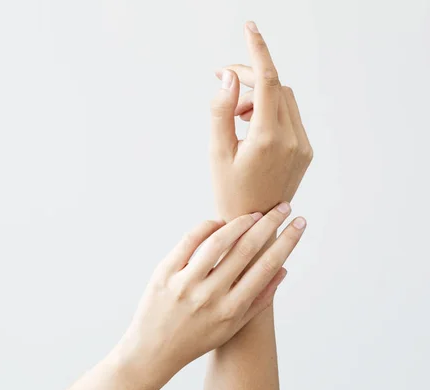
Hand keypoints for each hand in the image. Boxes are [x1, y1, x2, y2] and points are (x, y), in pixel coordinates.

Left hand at [112, 205, 305, 389]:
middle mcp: (211, 295)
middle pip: (247, 249)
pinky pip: (189, 241)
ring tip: (253, 214)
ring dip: (240, 222)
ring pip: (219, 242)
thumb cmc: (195, 339)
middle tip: (282, 207)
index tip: (299, 223)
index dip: (287, 242)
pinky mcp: (164, 272)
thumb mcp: (232, 327)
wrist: (152, 350)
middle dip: (270, 224)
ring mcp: (186, 283)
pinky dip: (207, 227)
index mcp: (232, 309)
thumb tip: (283, 271)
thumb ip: (259, 300)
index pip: (267, 267)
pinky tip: (219, 222)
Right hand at [210, 21, 312, 219]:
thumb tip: (229, 77)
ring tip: (235, 114)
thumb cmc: (230, 193)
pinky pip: (289, 116)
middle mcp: (292, 139)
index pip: (267, 81)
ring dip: (259, 95)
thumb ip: (221, 111)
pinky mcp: (304, 152)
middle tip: (223, 80)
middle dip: (250, 78)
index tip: (249, 28)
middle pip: (276, 86)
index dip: (257, 51)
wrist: (256, 227)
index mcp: (268, 139)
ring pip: (283, 99)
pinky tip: (249, 126)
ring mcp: (302, 146)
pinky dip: (269, 110)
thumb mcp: (217, 153)